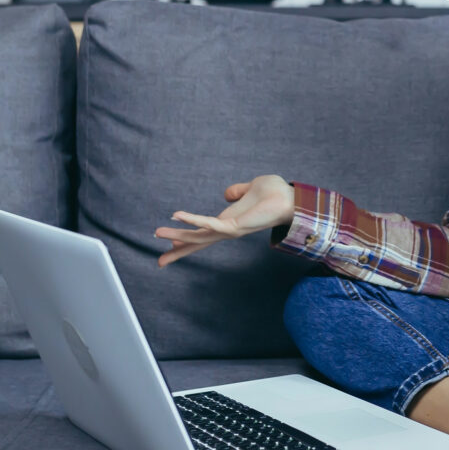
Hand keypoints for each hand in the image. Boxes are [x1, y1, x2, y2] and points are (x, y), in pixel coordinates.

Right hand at [155, 174, 294, 267]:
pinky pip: (209, 224)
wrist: (291, 197)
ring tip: (157, 232)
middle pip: (198, 242)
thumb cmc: (275, 193)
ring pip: (199, 236)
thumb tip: (227, 194)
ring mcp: (230, 230)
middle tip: (159, 261)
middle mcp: (227, 229)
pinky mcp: (234, 226)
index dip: (187, 239)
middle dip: (178, 250)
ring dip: (178, 234)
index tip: (169, 247)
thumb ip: (238, 191)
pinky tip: (177, 215)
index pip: (203, 234)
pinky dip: (193, 220)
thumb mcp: (251, 188)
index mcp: (228, 221)